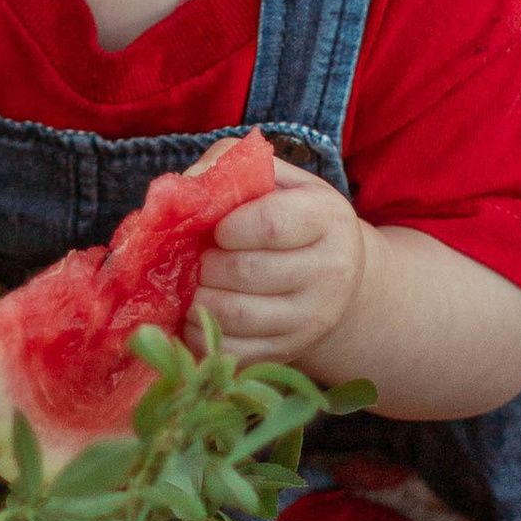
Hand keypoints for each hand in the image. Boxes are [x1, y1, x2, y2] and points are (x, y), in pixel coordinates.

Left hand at [191, 160, 370, 370]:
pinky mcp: (289, 351)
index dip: (229, 225)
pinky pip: (233, 351)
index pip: (271, 224)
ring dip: (197, 299)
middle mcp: (330, 272)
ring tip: (192, 284)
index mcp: (328, 219)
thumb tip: (184, 188)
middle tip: (198, 258)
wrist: (335, 276)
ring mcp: (312, 319)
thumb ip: (230, 168)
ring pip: (236, 316)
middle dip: (206, 264)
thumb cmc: (292, 216)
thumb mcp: (276, 179)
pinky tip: (196, 315)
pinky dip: (201, 334)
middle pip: (247, 272)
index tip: (217, 228)